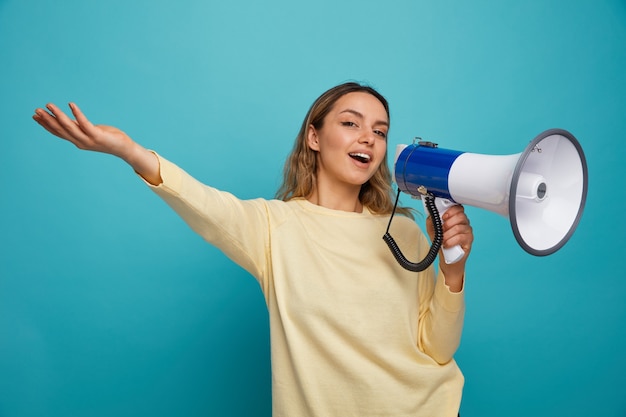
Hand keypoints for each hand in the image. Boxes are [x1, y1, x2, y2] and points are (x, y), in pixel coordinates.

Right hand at [33, 103, 160, 184]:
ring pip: (69, 127)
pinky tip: (71, 104)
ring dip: (58, 115)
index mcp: (77, 141)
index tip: (35, 116)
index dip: (46, 125)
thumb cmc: (109, 138)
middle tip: (36, 110)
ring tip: (49, 105)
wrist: (124, 148)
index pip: (58, 132)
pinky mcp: (97, 135)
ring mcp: (88, 139)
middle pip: (60, 130)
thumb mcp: (90, 131)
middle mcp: (80, 141)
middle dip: (48, 120)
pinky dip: (77, 114)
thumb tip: (68, 120)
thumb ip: (79, 127)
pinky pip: (84, 123)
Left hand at [427, 204, 472, 291]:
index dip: (451, 211)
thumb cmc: (442, 242)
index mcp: (456, 217)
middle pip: (460, 216)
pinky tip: (446, 244)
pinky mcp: (469, 240)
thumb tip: (431, 214)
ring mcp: (468, 231)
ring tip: (443, 240)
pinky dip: (451, 241)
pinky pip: (461, 237)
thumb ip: (432, 220)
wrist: (447, 257)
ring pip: (459, 227)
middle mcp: (464, 222)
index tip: (443, 217)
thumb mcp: (433, 230)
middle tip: (442, 230)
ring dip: (447, 234)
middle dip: (448, 223)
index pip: (458, 208)